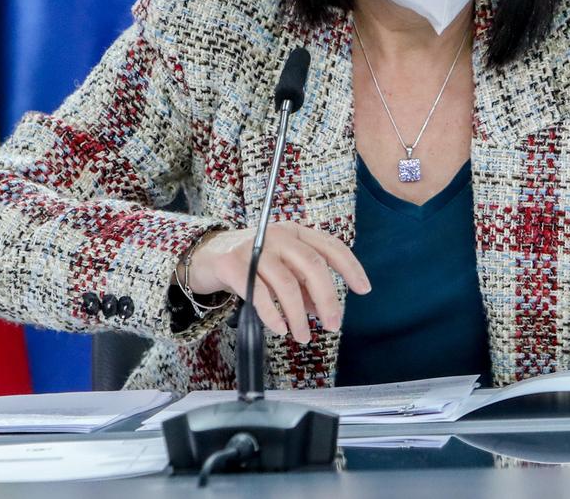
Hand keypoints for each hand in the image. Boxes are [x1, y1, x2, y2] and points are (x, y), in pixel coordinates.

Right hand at [183, 223, 370, 343]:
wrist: (205, 255)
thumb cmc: (250, 263)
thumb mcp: (281, 270)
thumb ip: (303, 286)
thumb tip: (323, 309)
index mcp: (295, 232)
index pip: (330, 246)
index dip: (350, 267)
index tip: (364, 289)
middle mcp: (278, 235)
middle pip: (312, 265)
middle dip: (327, 299)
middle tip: (333, 325)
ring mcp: (255, 248)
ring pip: (287, 284)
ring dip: (299, 315)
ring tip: (302, 336)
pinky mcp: (233, 264)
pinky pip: (259, 294)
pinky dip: (273, 315)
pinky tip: (280, 328)